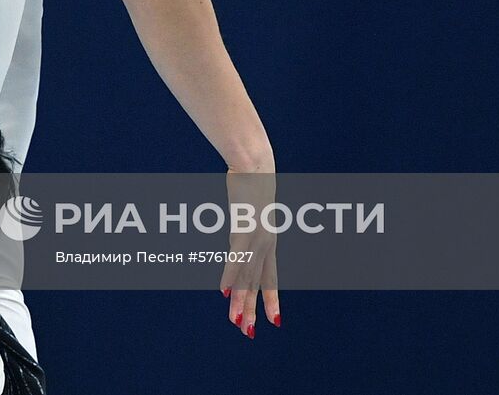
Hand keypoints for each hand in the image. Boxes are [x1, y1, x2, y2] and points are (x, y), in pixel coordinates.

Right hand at [219, 169, 280, 338]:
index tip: (274, 321)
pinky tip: (224, 292)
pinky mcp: (243, 228)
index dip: (271, 300)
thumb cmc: (252, 185)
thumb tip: (239, 239)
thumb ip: (244, 230)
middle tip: (249, 333)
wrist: (255, 166)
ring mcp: (255, 238)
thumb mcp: (250, 213)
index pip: (270, 278)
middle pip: (257, 283)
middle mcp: (265, 244)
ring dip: (240, 300)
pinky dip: (230, 275)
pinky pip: (235, 257)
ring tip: (235, 322)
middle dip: (253, 309)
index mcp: (268, 242)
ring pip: (246, 276)